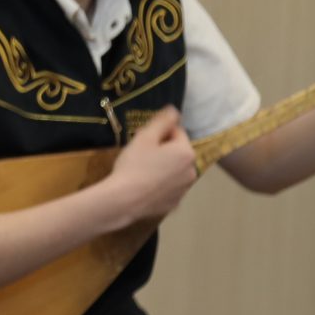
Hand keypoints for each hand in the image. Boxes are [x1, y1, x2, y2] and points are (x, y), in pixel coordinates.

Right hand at [106, 106, 197, 222]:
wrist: (123, 201)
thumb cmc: (134, 165)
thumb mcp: (145, 138)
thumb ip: (162, 121)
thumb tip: (174, 110)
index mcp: (186, 152)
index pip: (177, 133)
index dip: (159, 134)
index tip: (143, 139)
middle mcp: (192, 171)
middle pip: (178, 153)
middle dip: (164, 152)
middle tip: (141, 156)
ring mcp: (184, 190)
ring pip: (175, 172)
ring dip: (164, 169)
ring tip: (142, 173)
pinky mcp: (174, 204)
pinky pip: (169, 189)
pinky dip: (161, 187)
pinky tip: (145, 188)